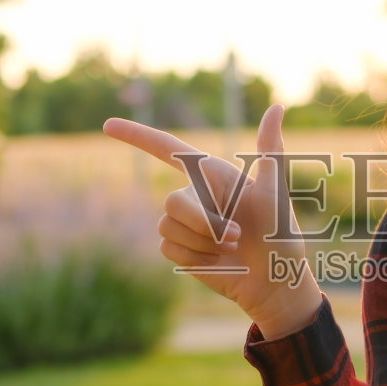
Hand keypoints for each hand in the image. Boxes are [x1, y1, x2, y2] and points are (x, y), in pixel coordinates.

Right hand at [103, 104, 322, 338]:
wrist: (274, 279)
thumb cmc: (280, 232)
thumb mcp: (274, 190)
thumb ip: (270, 149)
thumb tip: (277, 106)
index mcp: (211, 174)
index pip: (166, 148)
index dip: (136, 135)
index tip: (107, 125)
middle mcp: (194, 194)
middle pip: (172, 202)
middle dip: (205, 223)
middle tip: (237, 235)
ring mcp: (184, 222)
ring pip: (167, 225)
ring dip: (204, 241)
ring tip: (231, 247)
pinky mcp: (178, 247)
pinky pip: (168, 247)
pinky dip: (196, 257)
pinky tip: (217, 261)